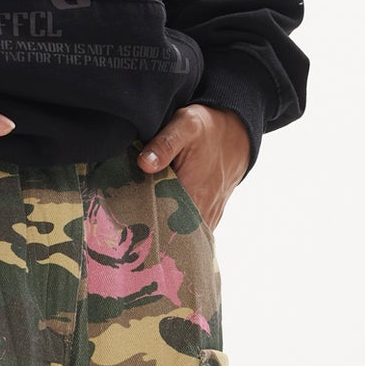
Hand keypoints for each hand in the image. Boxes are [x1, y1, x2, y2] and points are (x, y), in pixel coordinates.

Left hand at [137, 104, 250, 230]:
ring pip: (184, 239)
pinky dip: (179, 236)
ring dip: (166, 238)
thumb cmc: (209, 128)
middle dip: (151, 237)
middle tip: (130, 233)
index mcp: (193, 192)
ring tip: (145, 236)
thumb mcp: (186, 125)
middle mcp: (203, 210)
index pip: (163, 223)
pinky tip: (164, 231)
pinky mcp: (212, 216)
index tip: (127, 226)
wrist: (238, 132)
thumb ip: (164, 144)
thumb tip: (144, 163)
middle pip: (172, 236)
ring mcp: (209, 216)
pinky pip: (195, 235)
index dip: (144, 226)